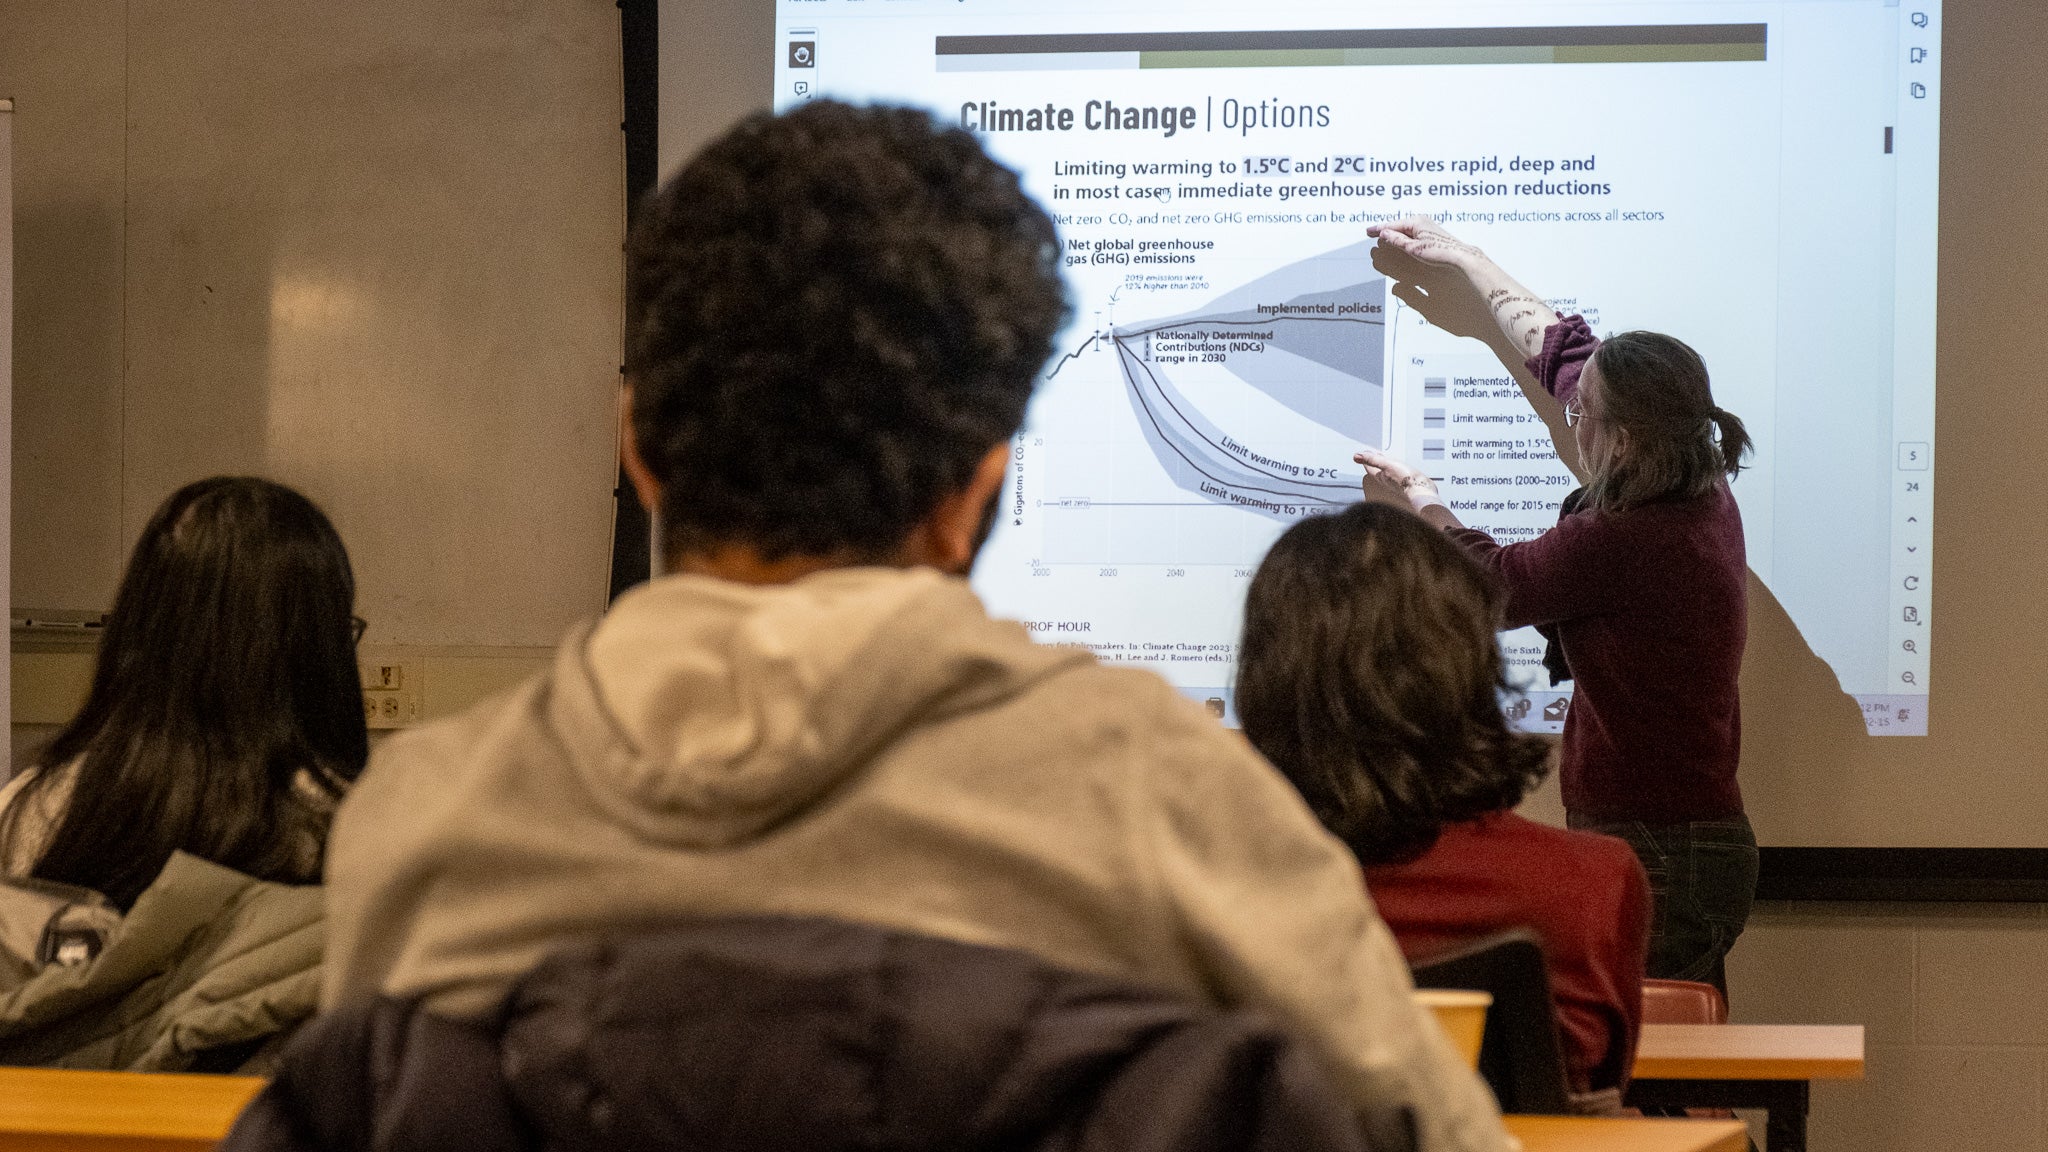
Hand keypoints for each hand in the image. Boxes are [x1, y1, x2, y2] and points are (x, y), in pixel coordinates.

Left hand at [1355, 448, 1443, 513]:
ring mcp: (1395, 481)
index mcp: (1379, 476)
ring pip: (1387, 471)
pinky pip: (1397, 472)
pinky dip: (1396, 467)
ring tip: (1384, 458)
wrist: (1422, 491)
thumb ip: (1372, 460)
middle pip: (1377, 469)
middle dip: (1374, 461)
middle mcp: (1386, 480)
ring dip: (1385, 464)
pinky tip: (1399, 466)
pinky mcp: (1405, 481)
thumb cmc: (1404, 480)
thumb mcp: (1387, 464)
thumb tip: (1356, 456)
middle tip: (1371, 454)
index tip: (1363, 453)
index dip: (1366, 458)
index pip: (1369, 466)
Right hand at [1367, 217, 1486, 273]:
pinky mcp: (1431, 233)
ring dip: (1394, 232)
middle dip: (1385, 229)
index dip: (1379, 229)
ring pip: (1405, 228)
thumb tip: (1384, 234)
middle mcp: (1421, 221)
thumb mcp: (1413, 248)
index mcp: (1415, 221)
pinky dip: (1403, 235)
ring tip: (1383, 235)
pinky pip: (1412, 232)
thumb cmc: (1439, 251)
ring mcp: (1427, 226)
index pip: (1392, 225)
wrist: (1459, 256)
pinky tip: (1401, 238)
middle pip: (1398, 225)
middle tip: (1372, 232)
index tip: (1368, 231)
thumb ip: (1397, 240)